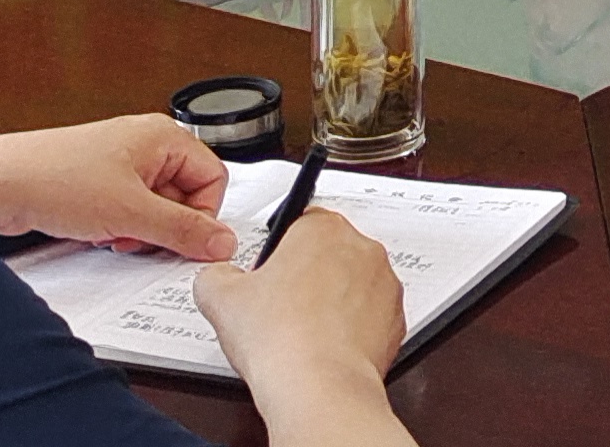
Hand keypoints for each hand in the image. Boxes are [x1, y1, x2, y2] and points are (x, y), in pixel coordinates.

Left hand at [0, 115, 234, 258]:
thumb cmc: (55, 178)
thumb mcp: (131, 212)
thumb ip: (183, 230)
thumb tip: (221, 241)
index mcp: (163, 136)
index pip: (212, 178)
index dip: (203, 216)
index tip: (187, 241)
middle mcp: (144, 145)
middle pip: (184, 195)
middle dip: (166, 226)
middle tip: (144, 238)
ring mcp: (120, 164)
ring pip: (155, 208)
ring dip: (140, 231)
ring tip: (115, 233)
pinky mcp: (98, 184)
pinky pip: (128, 212)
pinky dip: (119, 228)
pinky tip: (99, 232)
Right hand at [189, 207, 407, 432]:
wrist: (318, 387)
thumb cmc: (280, 339)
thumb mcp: (220, 297)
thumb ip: (215, 275)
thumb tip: (217, 277)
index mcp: (323, 228)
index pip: (300, 222)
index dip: (278, 251)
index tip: (267, 275)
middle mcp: (362, 249)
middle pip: (329, 252)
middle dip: (307, 275)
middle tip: (279, 306)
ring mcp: (384, 285)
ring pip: (353, 284)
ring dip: (332, 301)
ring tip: (301, 331)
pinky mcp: (395, 320)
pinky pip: (370, 317)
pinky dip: (352, 329)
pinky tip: (324, 347)